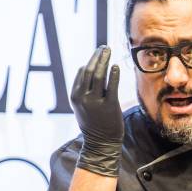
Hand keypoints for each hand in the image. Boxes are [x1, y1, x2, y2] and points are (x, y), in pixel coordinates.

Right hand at [70, 45, 123, 176]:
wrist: (101, 143)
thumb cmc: (93, 123)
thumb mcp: (82, 106)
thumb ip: (83, 88)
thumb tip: (88, 67)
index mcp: (75, 96)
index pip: (82, 73)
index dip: (91, 61)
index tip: (99, 54)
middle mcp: (83, 98)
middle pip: (90, 71)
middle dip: (97, 56)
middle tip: (104, 47)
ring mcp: (95, 102)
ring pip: (99, 75)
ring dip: (104, 60)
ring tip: (109, 51)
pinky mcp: (109, 106)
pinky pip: (112, 86)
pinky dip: (113, 74)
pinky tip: (115, 66)